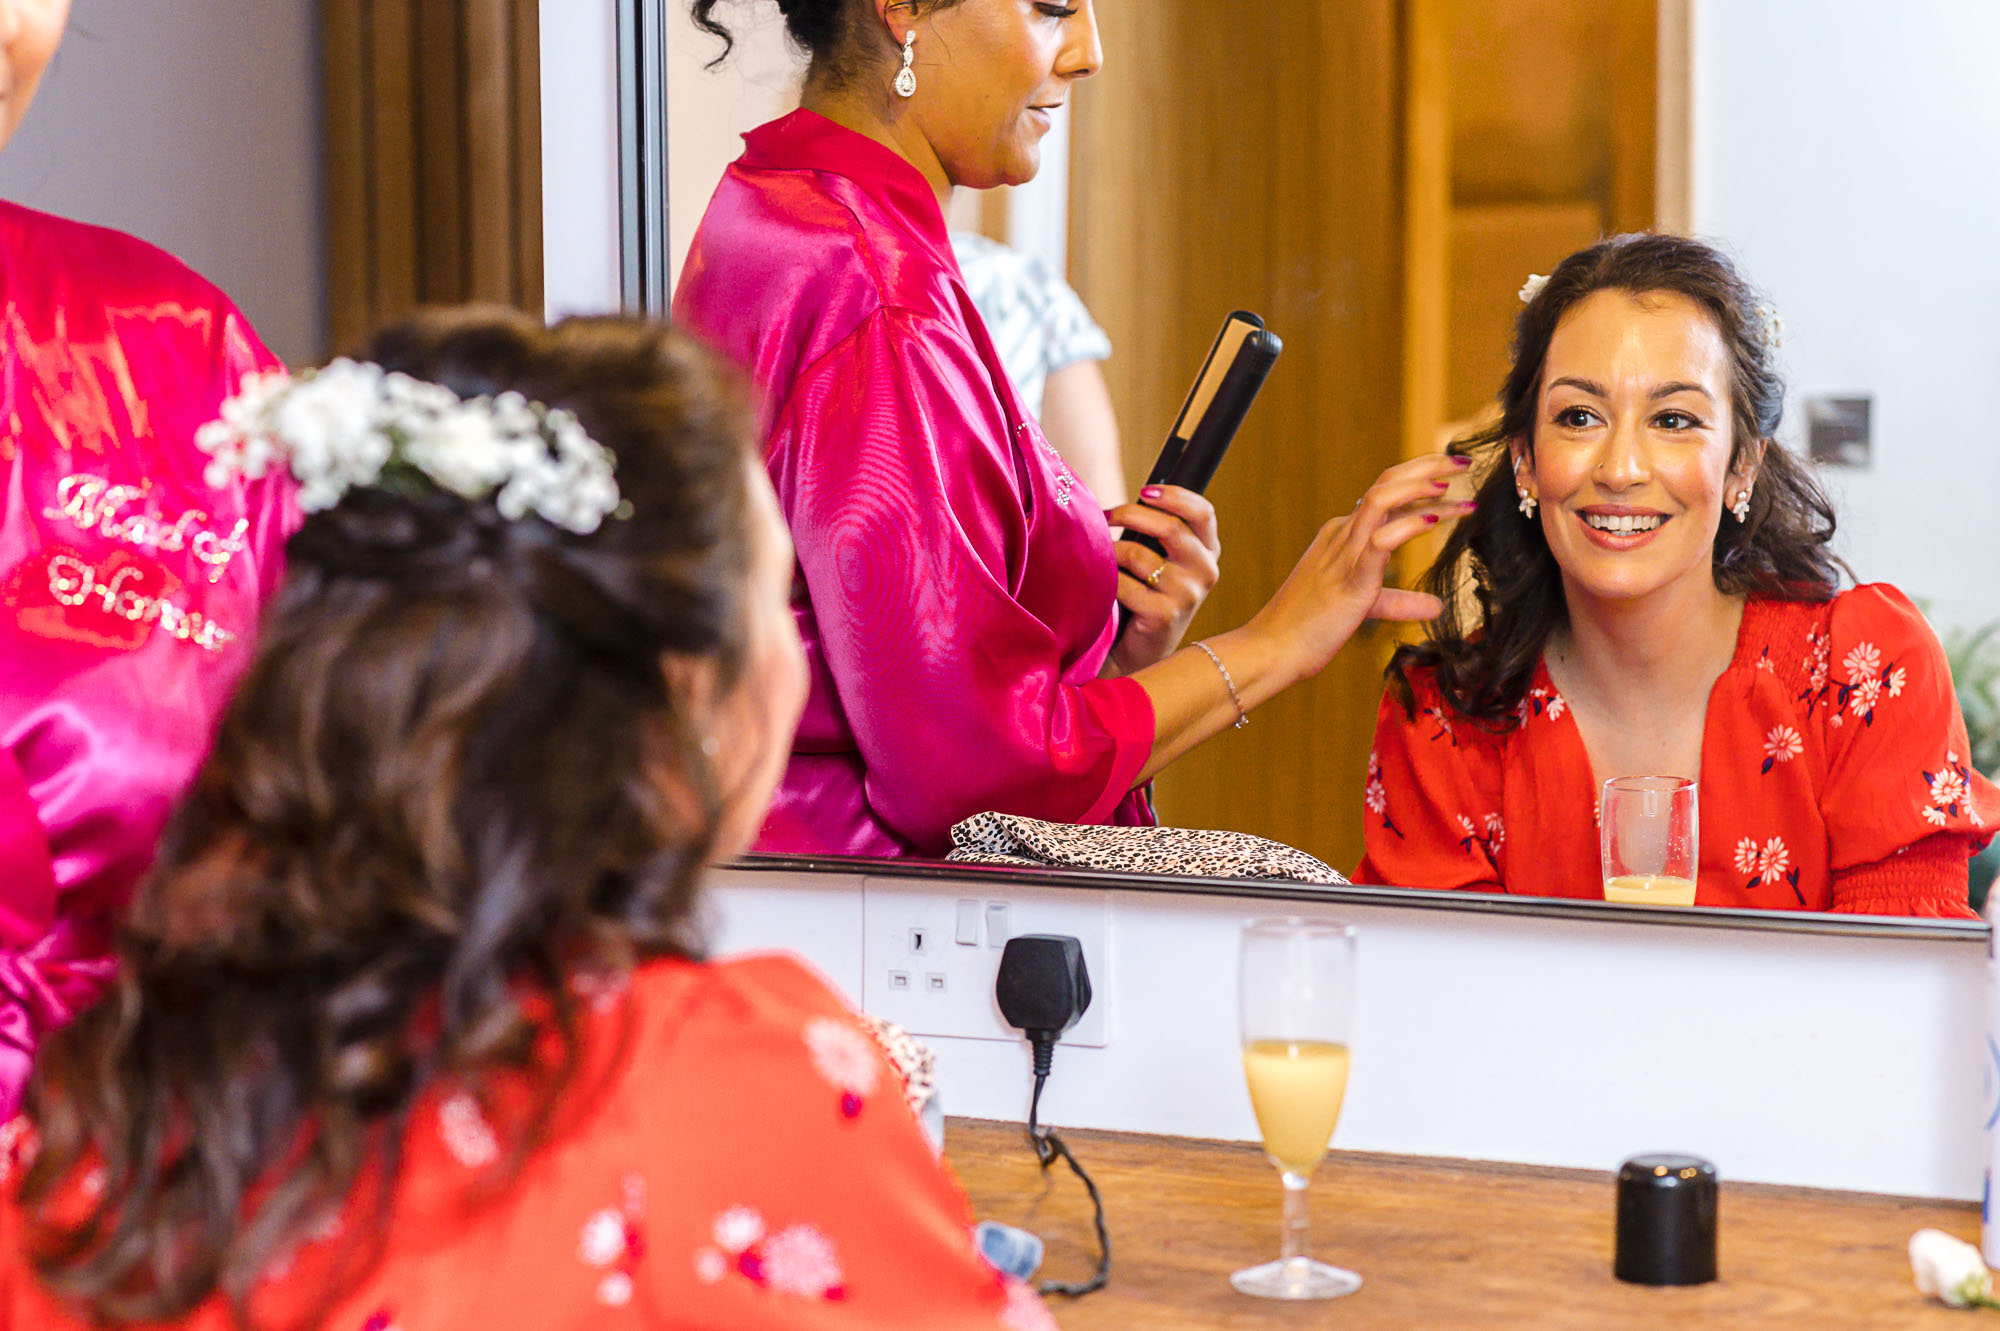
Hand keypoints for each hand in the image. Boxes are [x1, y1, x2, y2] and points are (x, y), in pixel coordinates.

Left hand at [1104, 485, 1220, 674]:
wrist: (1141, 651)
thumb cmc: (1145, 596)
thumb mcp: (1162, 560)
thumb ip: (1158, 532)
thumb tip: (1131, 498)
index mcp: (1208, 552)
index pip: (1203, 513)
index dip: (1174, 495)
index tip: (1144, 491)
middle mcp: (1206, 572)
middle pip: (1170, 527)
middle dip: (1130, 514)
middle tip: (1103, 516)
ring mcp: (1188, 595)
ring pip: (1139, 554)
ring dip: (1110, 550)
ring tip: (1098, 555)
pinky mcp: (1165, 615)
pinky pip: (1125, 584)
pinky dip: (1106, 580)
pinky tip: (1100, 584)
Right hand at [1244, 453, 1470, 685]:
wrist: (1272, 649)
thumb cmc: (1309, 629)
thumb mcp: (1364, 607)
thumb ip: (1400, 602)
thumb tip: (1436, 606)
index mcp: (1341, 535)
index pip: (1386, 494)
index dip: (1420, 480)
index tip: (1453, 478)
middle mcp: (1341, 534)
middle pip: (1386, 483)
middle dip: (1427, 467)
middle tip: (1464, 462)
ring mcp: (1343, 553)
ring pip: (1382, 500)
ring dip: (1420, 486)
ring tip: (1454, 486)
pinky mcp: (1350, 579)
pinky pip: (1379, 542)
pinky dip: (1408, 526)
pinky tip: (1434, 523)